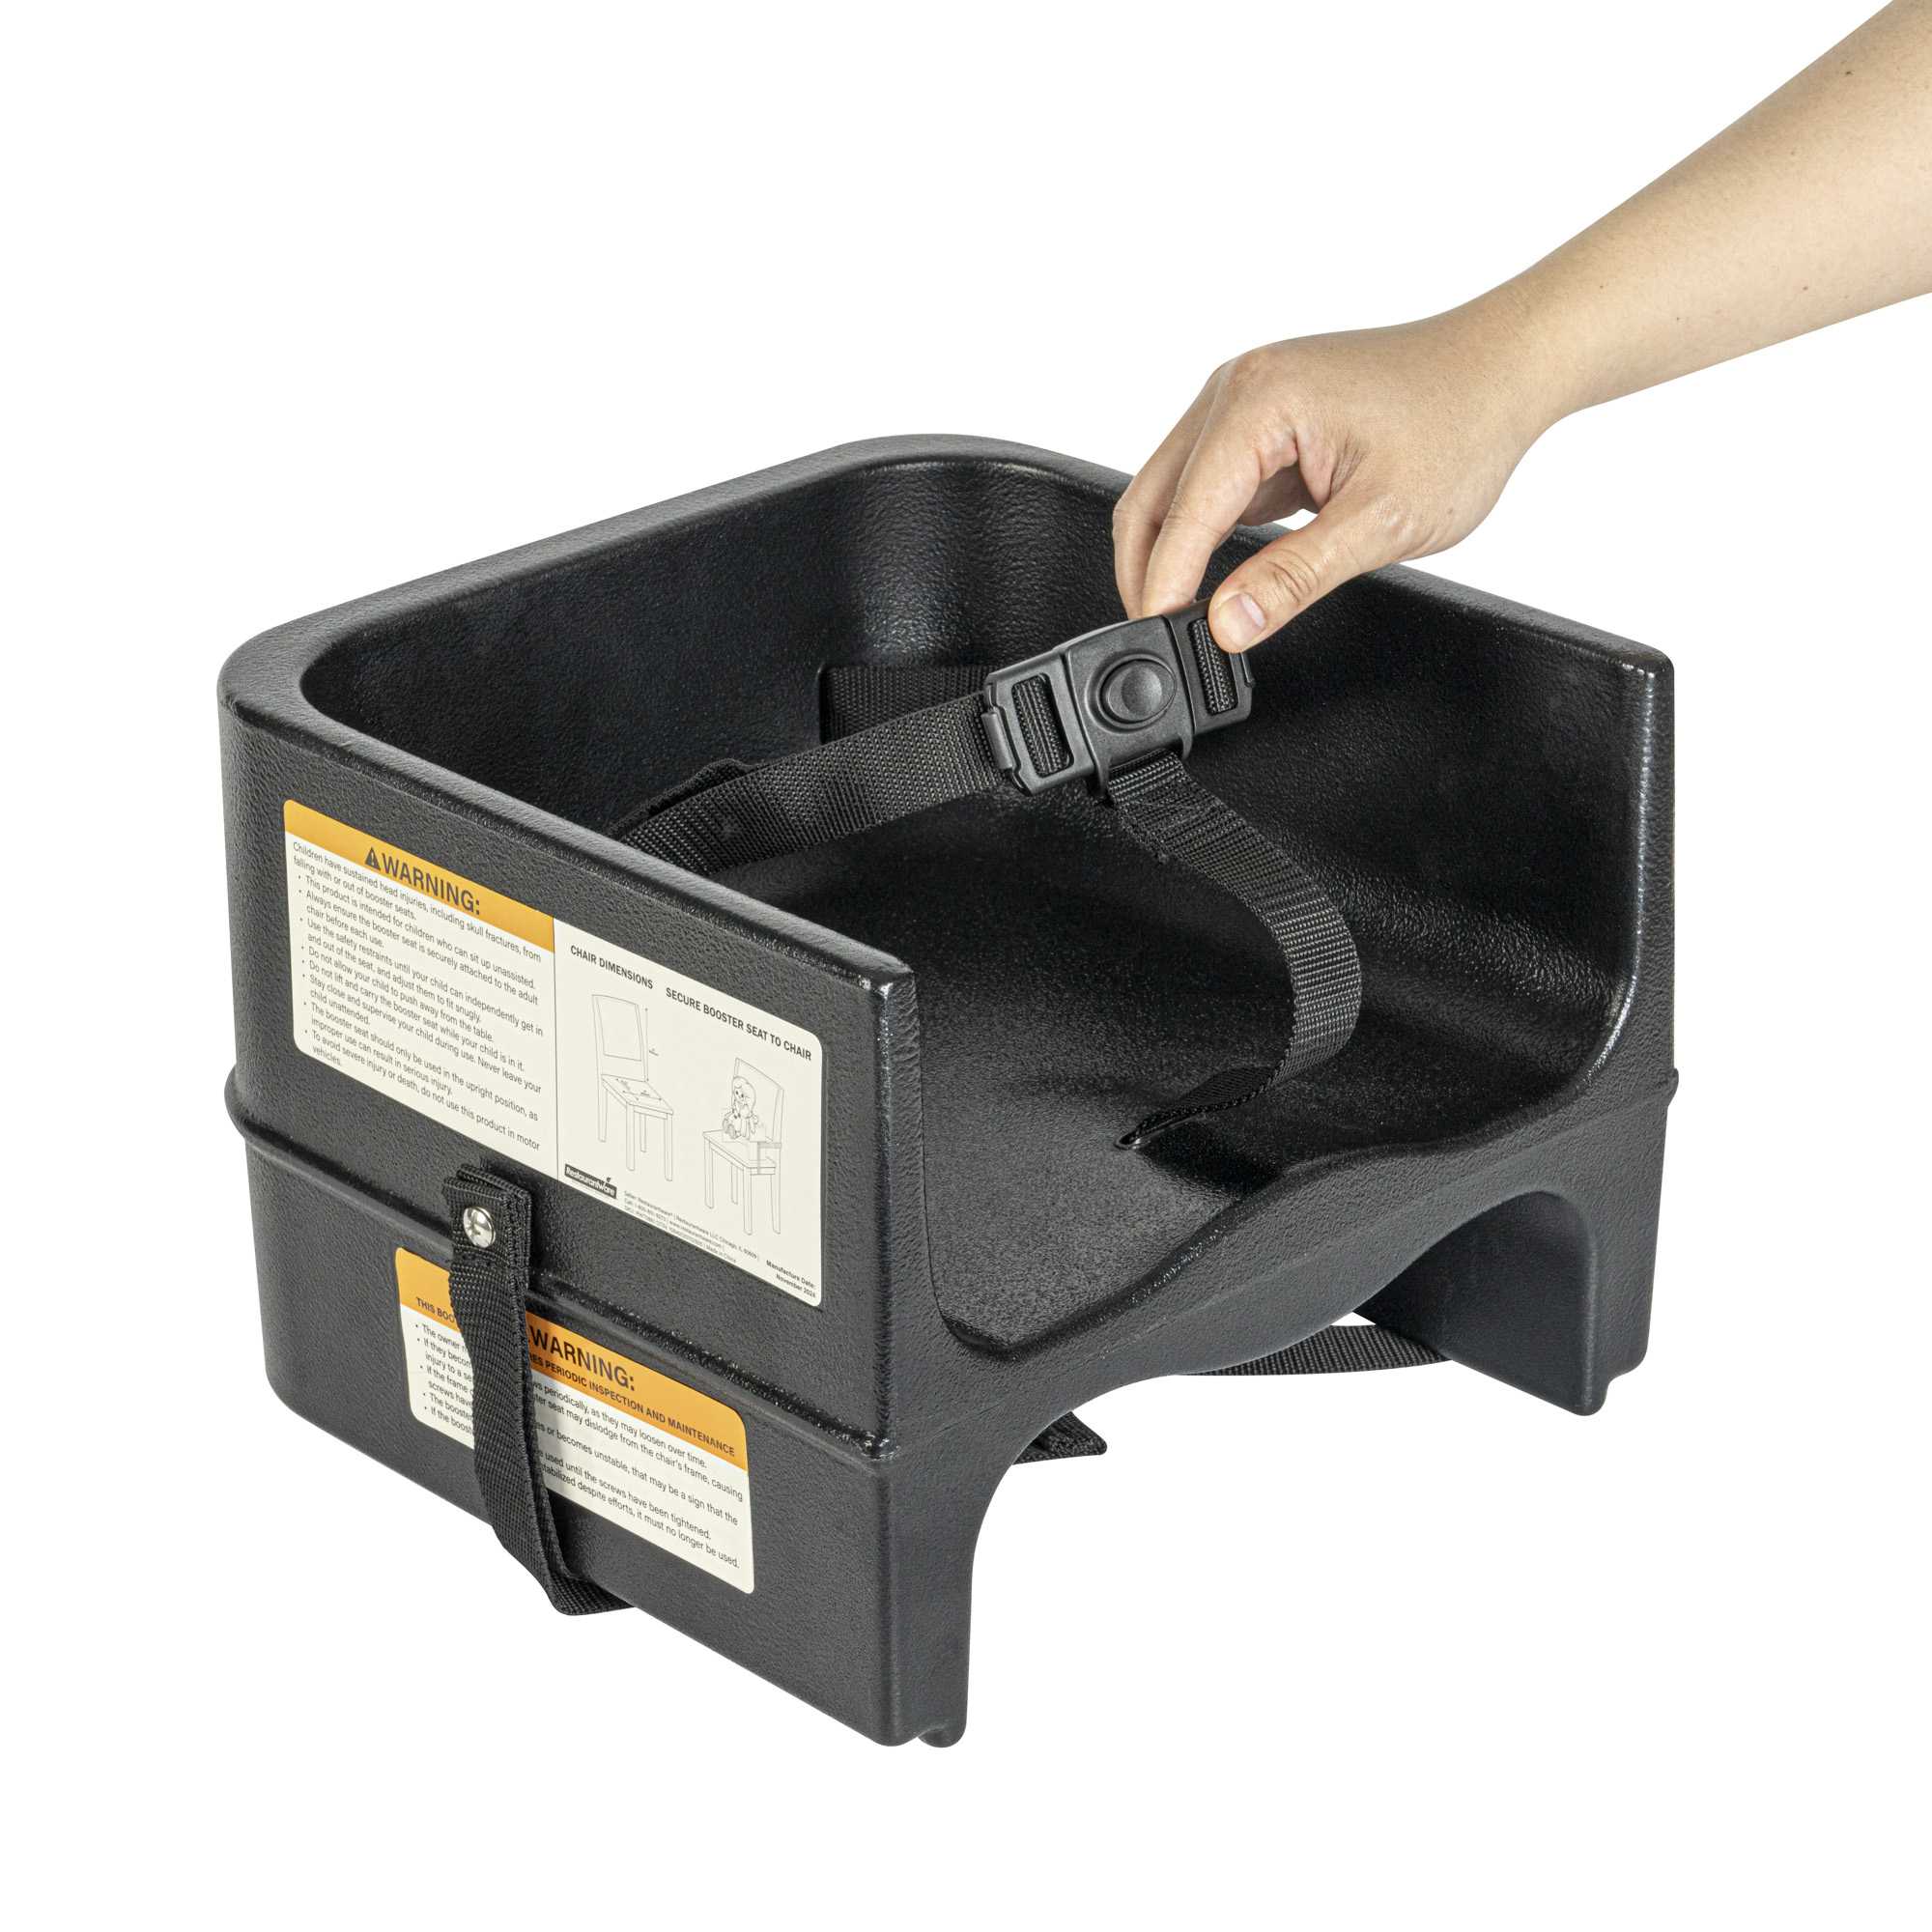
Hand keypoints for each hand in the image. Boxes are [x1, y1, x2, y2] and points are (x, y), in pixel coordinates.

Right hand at [1113, 299, 1556, 651]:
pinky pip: (1210, 481)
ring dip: (1175, 551)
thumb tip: (1227, 623)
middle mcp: (1239, 387)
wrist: (1505, 369)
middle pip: (1152, 496)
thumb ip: (1293, 578)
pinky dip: (1206, 531)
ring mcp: (1247, 399)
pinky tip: (1225, 573)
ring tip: (1190, 613)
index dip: (1164, 584)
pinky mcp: (1263, 418)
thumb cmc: (1460, 424)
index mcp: (1260, 401)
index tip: (1162, 637)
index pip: (1182, 511)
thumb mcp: (1380, 522)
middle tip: (1164, 636)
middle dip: (1148, 571)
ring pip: (1174, 489)